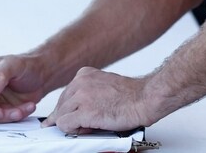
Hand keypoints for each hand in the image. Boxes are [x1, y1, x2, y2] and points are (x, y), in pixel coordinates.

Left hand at [41, 67, 155, 134]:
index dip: (69, 109)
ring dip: (72, 124)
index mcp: (84, 74)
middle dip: (69, 117)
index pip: (65, 95)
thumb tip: (76, 107)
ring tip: (89, 126)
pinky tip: (86, 130)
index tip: (70, 116)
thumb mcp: (104, 85)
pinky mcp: (85, 112)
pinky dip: (72, 130)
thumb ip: (88, 92)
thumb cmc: (130, 95)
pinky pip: (65, 124)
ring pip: (60, 116)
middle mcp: (80, 83)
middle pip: (61, 106)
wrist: (144, 99)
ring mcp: (81, 97)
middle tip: (83, 125)